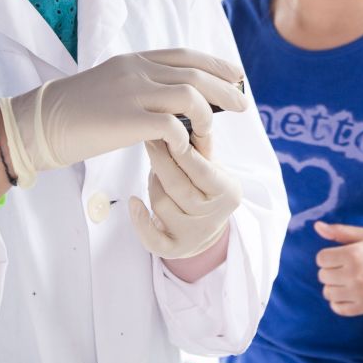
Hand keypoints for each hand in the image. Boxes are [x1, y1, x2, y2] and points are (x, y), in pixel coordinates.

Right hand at [0, 48, 246, 184]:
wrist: (39, 124)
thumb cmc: (77, 112)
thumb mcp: (114, 86)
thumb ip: (144, 84)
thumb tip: (180, 97)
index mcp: (134, 60)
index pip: (186, 55)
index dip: (215, 64)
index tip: (236, 75)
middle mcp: (136, 70)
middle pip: (195, 73)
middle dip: (225, 89)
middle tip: (243, 105)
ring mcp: (131, 93)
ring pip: (190, 95)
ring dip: (208, 115)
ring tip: (211, 132)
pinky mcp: (125, 120)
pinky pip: (172, 125)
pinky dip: (184, 137)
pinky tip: (184, 148)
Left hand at [129, 135, 241, 259]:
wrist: (208, 226)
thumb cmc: (207, 186)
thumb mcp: (213, 165)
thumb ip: (202, 145)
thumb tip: (190, 111)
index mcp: (228, 193)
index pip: (202, 170)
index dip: (181, 151)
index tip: (166, 129)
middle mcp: (213, 217)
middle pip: (178, 187)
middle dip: (161, 162)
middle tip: (149, 139)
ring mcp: (194, 236)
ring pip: (162, 204)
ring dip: (153, 183)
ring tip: (155, 170)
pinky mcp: (175, 251)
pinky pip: (152, 239)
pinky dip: (140, 220)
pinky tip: (133, 202)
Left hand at [313, 222, 362, 316]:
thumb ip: (339, 231)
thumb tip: (317, 226)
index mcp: (353, 255)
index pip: (321, 259)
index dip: (328, 256)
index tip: (340, 256)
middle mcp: (354, 275)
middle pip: (323, 276)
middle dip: (331, 270)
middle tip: (346, 267)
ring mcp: (358, 293)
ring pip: (327, 293)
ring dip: (334, 286)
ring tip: (347, 280)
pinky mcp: (362, 307)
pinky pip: (337, 308)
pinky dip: (339, 302)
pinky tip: (348, 293)